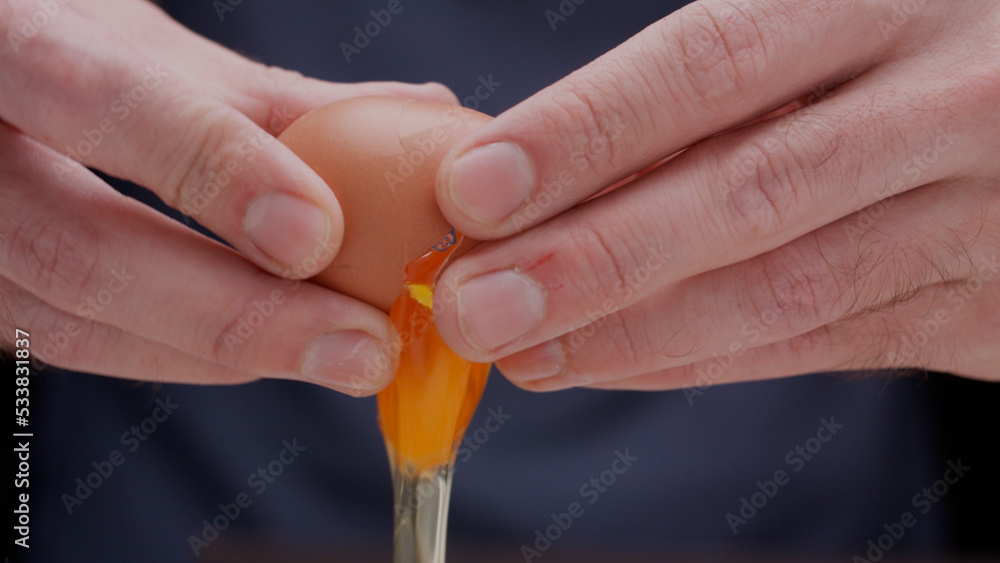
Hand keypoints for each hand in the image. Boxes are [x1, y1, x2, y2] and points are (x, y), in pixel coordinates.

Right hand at [0, 0, 454, 393]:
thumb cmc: (54, 45)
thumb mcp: (146, 47)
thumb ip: (267, 95)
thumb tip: (419, 116)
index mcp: (5, 41)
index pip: (94, 99)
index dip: (210, 166)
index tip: (316, 232)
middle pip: (78, 253)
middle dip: (237, 312)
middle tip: (358, 346)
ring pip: (77, 323)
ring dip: (223, 351)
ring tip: (338, 354)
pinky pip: (78, 345)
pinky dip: (182, 353)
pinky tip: (265, 350)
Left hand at [432, 0, 999, 391]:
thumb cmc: (930, 46)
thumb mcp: (851, 11)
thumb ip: (728, 70)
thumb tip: (550, 157)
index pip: (714, 66)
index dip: (584, 132)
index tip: (473, 191)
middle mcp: (950, 104)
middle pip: (742, 193)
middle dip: (588, 260)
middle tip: (471, 304)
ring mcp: (984, 215)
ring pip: (782, 290)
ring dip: (631, 331)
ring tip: (522, 347)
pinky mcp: (988, 308)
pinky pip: (827, 344)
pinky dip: (705, 360)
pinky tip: (614, 362)